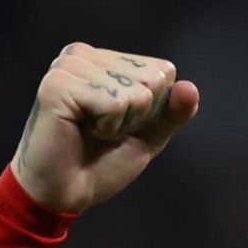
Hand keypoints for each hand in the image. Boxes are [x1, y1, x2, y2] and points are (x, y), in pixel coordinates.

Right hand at [11, 43, 200, 213]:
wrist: (66, 193)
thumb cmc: (101, 163)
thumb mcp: (147, 136)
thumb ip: (172, 112)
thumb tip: (190, 87)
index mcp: (102, 59)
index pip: (163, 71)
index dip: (152, 109)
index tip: (120, 124)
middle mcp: (82, 54)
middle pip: (153, 79)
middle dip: (137, 117)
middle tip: (103, 131)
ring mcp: (67, 66)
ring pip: (135, 92)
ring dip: (120, 124)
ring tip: (90, 131)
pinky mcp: (57, 84)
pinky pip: (114, 102)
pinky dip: (106, 126)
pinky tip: (80, 130)